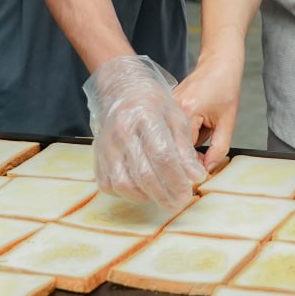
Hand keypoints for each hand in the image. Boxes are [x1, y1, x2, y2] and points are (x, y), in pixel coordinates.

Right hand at [84, 56, 205, 208]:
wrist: (122, 92)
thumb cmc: (154, 105)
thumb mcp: (177, 118)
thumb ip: (185, 148)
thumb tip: (197, 176)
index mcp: (146, 118)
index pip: (162, 155)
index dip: (176, 179)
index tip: (188, 193)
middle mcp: (122, 132)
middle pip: (143, 173)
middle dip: (164, 194)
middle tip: (178, 203)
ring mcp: (106, 146)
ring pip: (124, 184)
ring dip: (146, 196)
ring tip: (162, 196)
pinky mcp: (98, 158)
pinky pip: (110, 185)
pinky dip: (128, 194)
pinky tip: (143, 189)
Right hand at [173, 52, 244, 171]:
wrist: (218, 64)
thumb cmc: (225, 87)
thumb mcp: (228, 121)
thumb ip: (219, 148)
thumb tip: (207, 169)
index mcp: (187, 111)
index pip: (184, 150)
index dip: (195, 163)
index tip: (203, 169)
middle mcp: (172, 108)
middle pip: (176, 145)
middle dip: (192, 152)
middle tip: (208, 148)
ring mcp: (167, 105)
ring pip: (174, 137)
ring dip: (188, 140)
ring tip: (204, 127)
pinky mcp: (166, 104)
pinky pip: (173, 127)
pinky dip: (185, 131)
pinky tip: (197, 122)